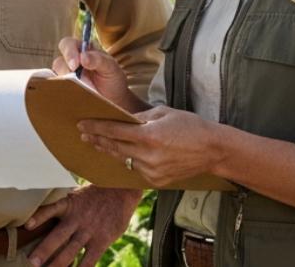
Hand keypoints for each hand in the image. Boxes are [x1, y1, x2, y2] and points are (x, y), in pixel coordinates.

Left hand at [23, 185, 141, 266]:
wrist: (121, 191)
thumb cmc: (96, 194)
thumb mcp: (78, 195)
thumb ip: (65, 207)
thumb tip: (46, 215)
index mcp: (69, 205)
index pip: (51, 209)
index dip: (39, 217)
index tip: (27, 225)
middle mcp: (77, 218)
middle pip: (58, 236)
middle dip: (44, 250)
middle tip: (32, 262)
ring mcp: (89, 231)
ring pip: (71, 250)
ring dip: (58, 263)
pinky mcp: (102, 240)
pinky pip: (90, 258)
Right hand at [52, 37, 139, 110]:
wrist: (115, 100)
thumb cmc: (113, 80)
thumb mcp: (111, 67)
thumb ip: (98, 60)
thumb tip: (83, 56)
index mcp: (82, 50)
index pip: (68, 44)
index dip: (68, 52)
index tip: (75, 65)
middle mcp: (71, 62)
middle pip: (59, 62)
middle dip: (65, 71)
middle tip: (75, 80)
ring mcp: (66, 77)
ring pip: (55, 78)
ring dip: (64, 84)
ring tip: (77, 91)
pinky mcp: (64, 91)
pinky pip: (56, 90)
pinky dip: (59, 92)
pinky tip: (68, 96)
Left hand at [79, 105, 228, 187]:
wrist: (212, 150)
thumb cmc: (190, 126)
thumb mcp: (164, 113)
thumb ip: (140, 118)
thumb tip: (121, 119)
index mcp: (149, 135)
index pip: (114, 131)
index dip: (96, 127)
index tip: (82, 124)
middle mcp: (148, 155)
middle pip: (114, 146)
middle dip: (97, 139)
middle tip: (83, 134)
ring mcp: (152, 171)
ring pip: (123, 159)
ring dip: (109, 150)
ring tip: (97, 142)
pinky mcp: (156, 181)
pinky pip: (135, 169)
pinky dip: (128, 160)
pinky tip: (120, 153)